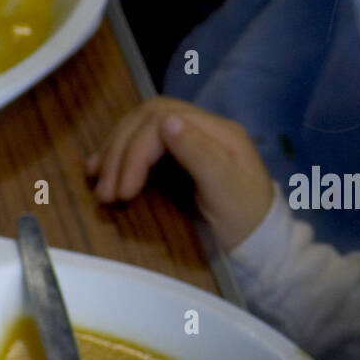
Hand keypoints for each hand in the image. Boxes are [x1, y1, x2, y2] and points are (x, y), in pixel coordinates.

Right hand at [86, 97, 274, 249]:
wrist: (260, 240)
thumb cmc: (245, 219)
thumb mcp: (226, 190)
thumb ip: (199, 153)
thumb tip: (167, 122)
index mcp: (218, 130)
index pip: (162, 120)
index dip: (135, 151)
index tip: (123, 191)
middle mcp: (204, 127)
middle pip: (148, 118)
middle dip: (120, 151)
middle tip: (106, 191)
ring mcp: (192, 138)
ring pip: (142, 127)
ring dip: (115, 151)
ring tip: (98, 181)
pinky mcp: (181, 153)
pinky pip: (144, 141)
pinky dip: (120, 154)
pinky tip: (103, 169)